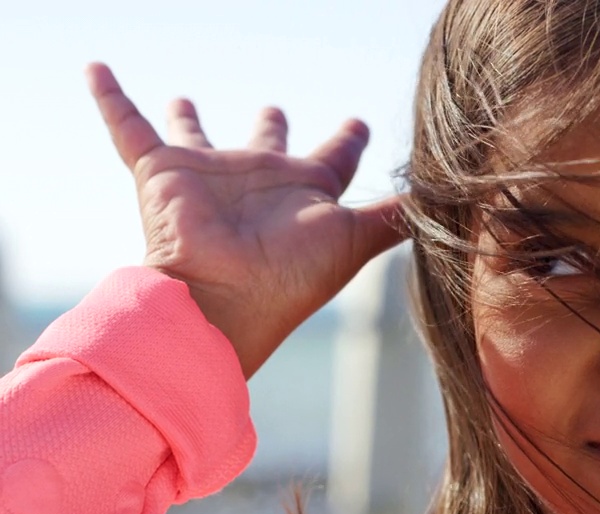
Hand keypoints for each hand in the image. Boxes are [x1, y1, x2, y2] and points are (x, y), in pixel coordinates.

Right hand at [86, 63, 405, 378]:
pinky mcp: (161, 174)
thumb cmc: (291, 276)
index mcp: (306, 194)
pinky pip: (127, 127)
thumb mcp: (354, 239)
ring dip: (187, 118)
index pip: (333, 159)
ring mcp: (209, 177)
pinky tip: (97, 68)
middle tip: (275, 107)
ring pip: (194, 136)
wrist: (224, 299)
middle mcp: (259, 183)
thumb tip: (444, 202)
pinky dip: (110, 99)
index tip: (359, 122)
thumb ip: (395, 219)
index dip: (348, 140)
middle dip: (271, 126)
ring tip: (184, 99)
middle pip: (266, 145)